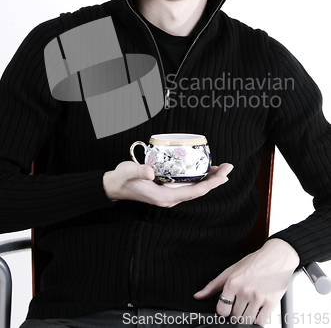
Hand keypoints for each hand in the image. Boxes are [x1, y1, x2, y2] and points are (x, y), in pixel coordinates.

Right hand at [103, 162, 232, 206]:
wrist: (114, 186)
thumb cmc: (122, 179)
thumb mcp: (129, 172)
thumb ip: (139, 171)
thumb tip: (151, 172)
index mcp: (164, 197)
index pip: (194, 192)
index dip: (211, 183)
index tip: (223, 174)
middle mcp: (170, 199)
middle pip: (198, 191)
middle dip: (215, 180)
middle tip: (228, 167)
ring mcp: (169, 195)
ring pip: (194, 189)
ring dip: (208, 179)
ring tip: (221, 169)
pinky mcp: (167, 190)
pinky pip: (187, 186)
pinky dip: (198, 178)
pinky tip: (202, 170)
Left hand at [194, 238, 299, 325]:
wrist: (277, 257)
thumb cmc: (254, 262)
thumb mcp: (231, 270)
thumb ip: (213, 285)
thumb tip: (197, 296)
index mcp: (233, 282)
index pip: (221, 310)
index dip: (223, 310)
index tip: (227, 307)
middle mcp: (244, 290)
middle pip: (235, 316)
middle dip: (236, 312)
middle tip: (242, 302)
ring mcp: (258, 297)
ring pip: (247, 321)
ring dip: (247, 316)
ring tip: (250, 304)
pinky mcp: (271, 303)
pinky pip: (260, 322)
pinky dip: (258, 319)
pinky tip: (258, 308)